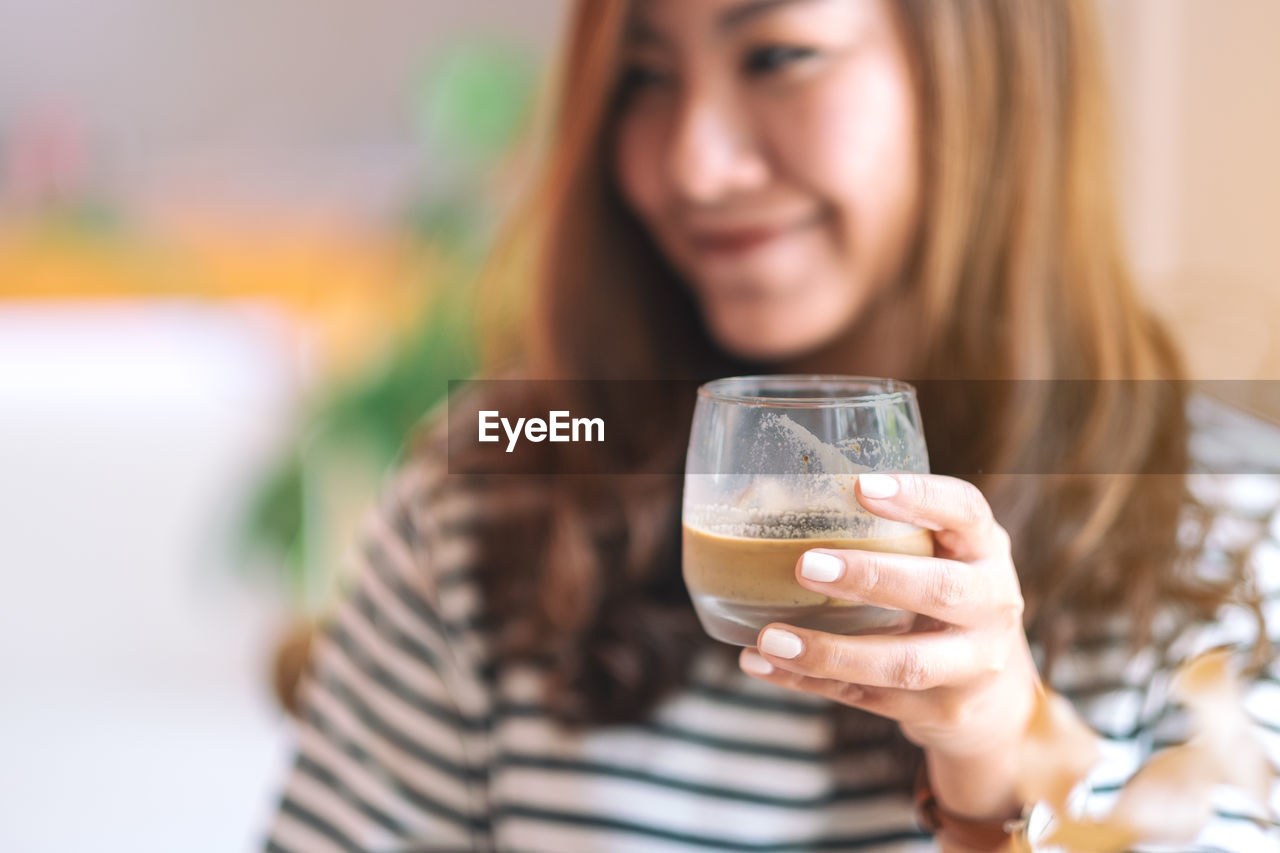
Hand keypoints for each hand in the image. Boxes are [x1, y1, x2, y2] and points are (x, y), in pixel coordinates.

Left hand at [738, 472, 1039, 817]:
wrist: (995, 697)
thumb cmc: (945, 598)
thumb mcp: (940, 556)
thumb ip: (888, 530)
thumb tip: (770, 497)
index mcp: (984, 549)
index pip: (964, 510)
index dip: (919, 496)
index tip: (861, 486)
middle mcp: (991, 604)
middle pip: (940, 590)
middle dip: (872, 577)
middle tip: (806, 566)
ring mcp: (971, 665)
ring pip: (904, 663)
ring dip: (831, 652)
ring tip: (771, 637)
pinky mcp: (940, 711)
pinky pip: (868, 698)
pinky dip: (809, 682)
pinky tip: (762, 664)